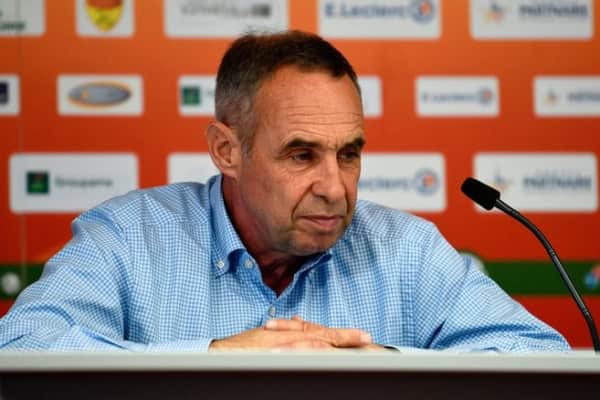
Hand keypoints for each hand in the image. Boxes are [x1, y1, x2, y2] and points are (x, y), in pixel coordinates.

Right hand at [209, 316, 374, 350]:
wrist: (221, 352)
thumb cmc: (244, 347)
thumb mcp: (269, 336)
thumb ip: (287, 331)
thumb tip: (300, 321)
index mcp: (291, 333)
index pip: (322, 332)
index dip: (343, 334)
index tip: (362, 336)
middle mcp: (290, 336)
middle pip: (323, 335)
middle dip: (346, 337)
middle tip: (367, 338)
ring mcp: (283, 344)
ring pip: (313, 340)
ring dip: (334, 341)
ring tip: (354, 344)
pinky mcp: (273, 352)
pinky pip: (295, 349)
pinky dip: (310, 348)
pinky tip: (323, 350)